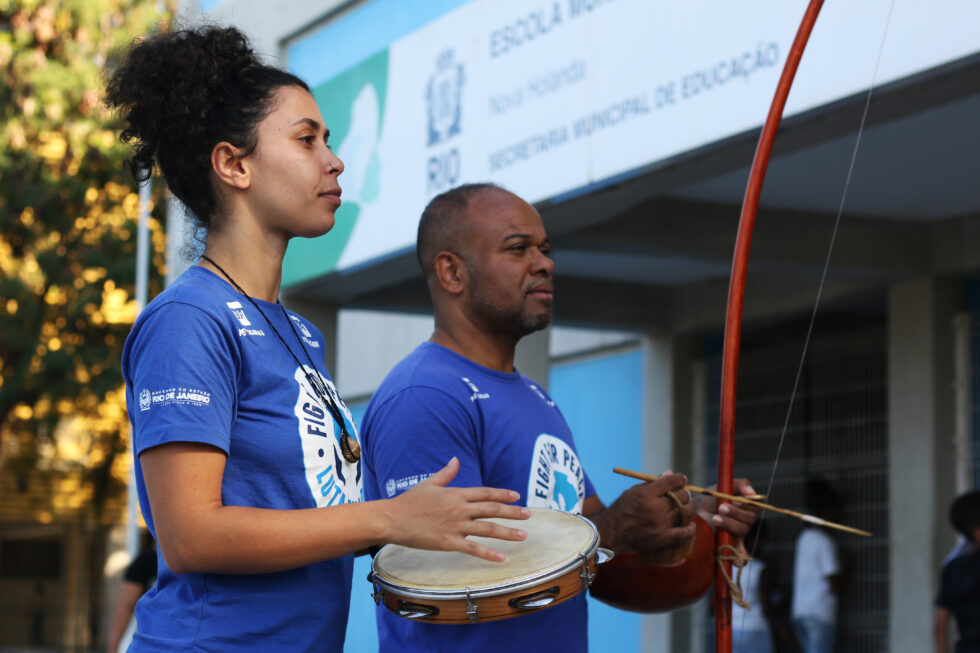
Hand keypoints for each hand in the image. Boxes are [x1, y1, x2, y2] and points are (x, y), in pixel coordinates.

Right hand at [385, 457, 529, 561]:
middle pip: (492, 509)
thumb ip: (446, 473)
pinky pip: (472, 548)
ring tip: (523, 536)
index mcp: (455, 494)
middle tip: (528, 515)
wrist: (392, 518)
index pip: (485, 492)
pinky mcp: (447, 542)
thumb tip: (455, 460)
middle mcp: (459, 508)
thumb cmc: (409, 501)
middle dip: (512, 512)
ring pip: (487, 528)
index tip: (516, 496)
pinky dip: (488, 553)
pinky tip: (501, 558)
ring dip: (507, 532)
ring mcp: (454, 526)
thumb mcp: (429, 484)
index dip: (502, 494)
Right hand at [596, 471, 695, 554]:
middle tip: (683, 495)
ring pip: (685, 512)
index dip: (680, 479)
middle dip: (685, 493)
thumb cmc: (623, 509)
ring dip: (689, 508)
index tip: (682, 479)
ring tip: (686, 507)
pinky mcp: (662, 538)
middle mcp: (655, 508)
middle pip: (681, 496)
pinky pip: (684, 533)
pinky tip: (690, 524)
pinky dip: (690, 528)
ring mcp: (660, 524)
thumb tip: (671, 473)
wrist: (612, 533)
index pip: (671, 482)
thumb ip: (653, 483)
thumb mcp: (634, 491)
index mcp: (647, 494)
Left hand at [695, 478, 759, 552]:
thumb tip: (751, 492)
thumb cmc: (709, 499)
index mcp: (745, 507)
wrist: (693, 513)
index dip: (746, 504)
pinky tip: (736, 561)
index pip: (755, 507)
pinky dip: (740, 557)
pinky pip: (740, 553)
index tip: (733, 500)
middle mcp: (744, 521)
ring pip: (742, 530)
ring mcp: (738, 534)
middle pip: (749, 519)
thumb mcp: (721, 488)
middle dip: (734, 513)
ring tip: (715, 519)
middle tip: (720, 508)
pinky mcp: (730, 544)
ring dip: (729, 524)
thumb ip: (739, 485)